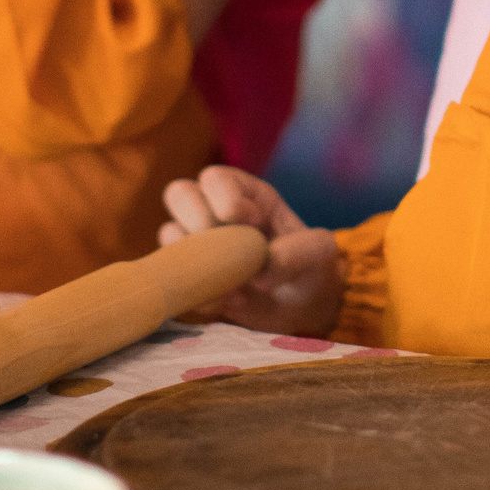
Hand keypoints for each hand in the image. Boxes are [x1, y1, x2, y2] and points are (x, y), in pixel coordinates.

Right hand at [160, 166, 341, 335]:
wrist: (301, 310)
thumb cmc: (311, 270)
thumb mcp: (321, 254)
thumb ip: (300, 251)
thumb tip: (262, 268)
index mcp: (248, 196)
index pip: (216, 178)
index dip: (226, 198)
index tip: (251, 223)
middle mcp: (216, 214)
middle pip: (179, 194)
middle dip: (199, 221)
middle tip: (227, 249)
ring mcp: (199, 245)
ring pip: (169, 233)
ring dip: (197, 261)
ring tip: (235, 285)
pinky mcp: (191, 276)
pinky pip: (173, 277)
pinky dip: (200, 292)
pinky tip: (230, 302)